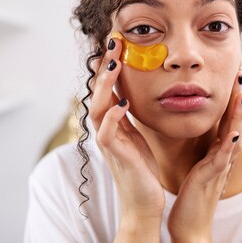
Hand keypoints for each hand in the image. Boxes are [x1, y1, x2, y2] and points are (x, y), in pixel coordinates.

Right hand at [89, 37, 164, 220]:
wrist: (144, 202)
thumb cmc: (142, 168)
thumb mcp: (136, 134)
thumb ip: (128, 115)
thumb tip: (127, 93)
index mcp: (112, 121)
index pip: (108, 86)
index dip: (110, 64)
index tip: (118, 40)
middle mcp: (105, 128)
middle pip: (99, 91)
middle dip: (105, 66)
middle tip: (113, 41)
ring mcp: (108, 142)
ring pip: (97, 107)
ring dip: (105, 86)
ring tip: (115, 65)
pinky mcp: (114, 155)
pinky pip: (107, 132)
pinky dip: (112, 116)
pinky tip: (122, 103)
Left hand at [167, 72, 241, 242]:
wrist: (190, 225)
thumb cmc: (191, 193)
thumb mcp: (197, 163)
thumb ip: (202, 146)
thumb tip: (196, 125)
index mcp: (217, 148)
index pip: (225, 115)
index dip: (229, 93)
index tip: (231, 69)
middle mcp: (223, 154)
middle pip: (235, 119)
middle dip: (238, 94)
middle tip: (241, 69)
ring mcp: (220, 166)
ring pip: (234, 134)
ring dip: (239, 113)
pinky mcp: (212, 178)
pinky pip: (223, 159)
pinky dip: (230, 145)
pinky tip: (234, 133)